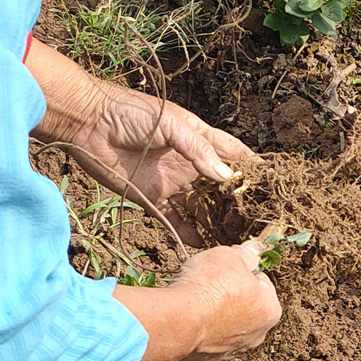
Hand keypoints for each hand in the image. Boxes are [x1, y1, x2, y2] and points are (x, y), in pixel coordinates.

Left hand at [67, 87, 258, 237]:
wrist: (87, 123)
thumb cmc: (130, 113)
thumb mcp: (169, 124)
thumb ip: (198, 149)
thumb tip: (226, 177)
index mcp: (198, 138)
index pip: (232, 154)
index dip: (252, 167)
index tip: (273, 184)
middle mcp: (188, 163)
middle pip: (220, 187)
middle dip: (238, 203)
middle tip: (259, 222)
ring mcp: (171, 182)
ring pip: (200, 207)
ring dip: (216, 222)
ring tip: (236, 240)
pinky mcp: (151, 198)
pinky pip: (174, 219)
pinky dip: (187, 233)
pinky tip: (203, 247)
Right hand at [116, 238, 280, 360]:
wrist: (177, 323)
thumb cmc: (208, 287)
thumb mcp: (229, 257)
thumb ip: (246, 254)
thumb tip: (255, 250)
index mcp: (270, 310)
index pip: (261, 283)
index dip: (242, 271)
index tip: (225, 268)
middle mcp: (257, 336)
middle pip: (245, 308)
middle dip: (229, 296)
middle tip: (207, 284)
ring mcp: (232, 353)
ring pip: (225, 327)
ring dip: (214, 316)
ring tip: (193, 303)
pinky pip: (205, 343)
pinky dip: (198, 333)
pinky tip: (185, 322)